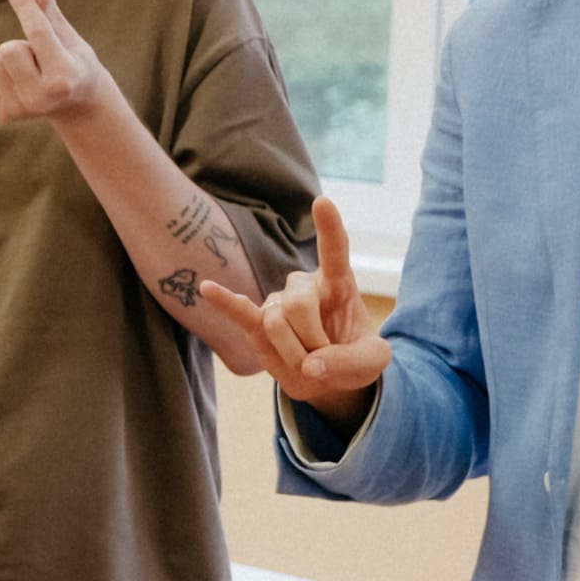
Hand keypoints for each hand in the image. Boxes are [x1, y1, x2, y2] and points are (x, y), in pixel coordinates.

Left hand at [0, 0, 117, 127]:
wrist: (74, 104)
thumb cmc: (72, 60)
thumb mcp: (66, 34)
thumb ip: (49, 5)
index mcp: (64, 76)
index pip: (37, 32)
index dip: (24, 4)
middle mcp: (42, 97)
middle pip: (7, 48)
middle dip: (20, 44)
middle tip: (40, 60)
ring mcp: (22, 110)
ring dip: (9, 59)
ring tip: (30, 71)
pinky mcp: (4, 116)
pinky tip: (19, 83)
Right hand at [201, 193, 390, 422]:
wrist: (328, 378)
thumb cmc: (354, 359)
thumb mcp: (373, 362)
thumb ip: (351, 361)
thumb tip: (311, 366)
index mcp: (338, 283)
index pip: (334, 249)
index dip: (329, 227)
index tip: (322, 202)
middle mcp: (304, 285)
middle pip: (299, 304)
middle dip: (313, 340)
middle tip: (323, 362)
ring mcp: (277, 302)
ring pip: (276, 323)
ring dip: (293, 353)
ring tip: (305, 362)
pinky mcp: (256, 323)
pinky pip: (239, 310)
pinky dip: (223, 300)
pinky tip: (207, 288)